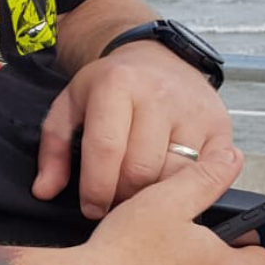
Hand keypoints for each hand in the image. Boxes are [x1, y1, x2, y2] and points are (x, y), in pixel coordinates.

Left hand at [32, 40, 235, 221]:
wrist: (156, 56)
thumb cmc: (112, 86)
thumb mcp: (71, 105)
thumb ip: (53, 148)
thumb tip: (45, 190)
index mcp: (117, 85)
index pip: (106, 150)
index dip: (96, 189)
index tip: (91, 207)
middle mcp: (159, 95)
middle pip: (141, 170)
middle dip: (124, 196)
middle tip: (116, 201)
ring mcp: (194, 111)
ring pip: (174, 176)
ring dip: (155, 195)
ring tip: (141, 191)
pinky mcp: (220, 126)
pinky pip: (206, 173)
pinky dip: (187, 187)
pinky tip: (171, 183)